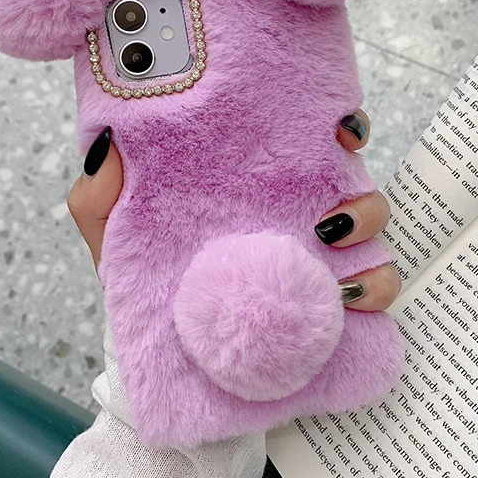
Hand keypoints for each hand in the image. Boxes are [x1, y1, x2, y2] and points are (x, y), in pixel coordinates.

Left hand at [67, 110, 400, 311]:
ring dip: (369, 224)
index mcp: (252, 182)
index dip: (333, 122)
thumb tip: (109, 147)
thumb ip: (100, 195)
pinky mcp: (328, 300)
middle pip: (352, 176)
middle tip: (329, 204)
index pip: (304, 137)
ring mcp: (316, 254)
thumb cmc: (140, 280)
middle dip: (357, 178)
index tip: (338, 126)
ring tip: (331, 240)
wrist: (155, 354)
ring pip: (373, 223)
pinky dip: (377, 284)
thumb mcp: (110, 234)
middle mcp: (292, 209)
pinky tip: (349, 293)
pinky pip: (374, 286)